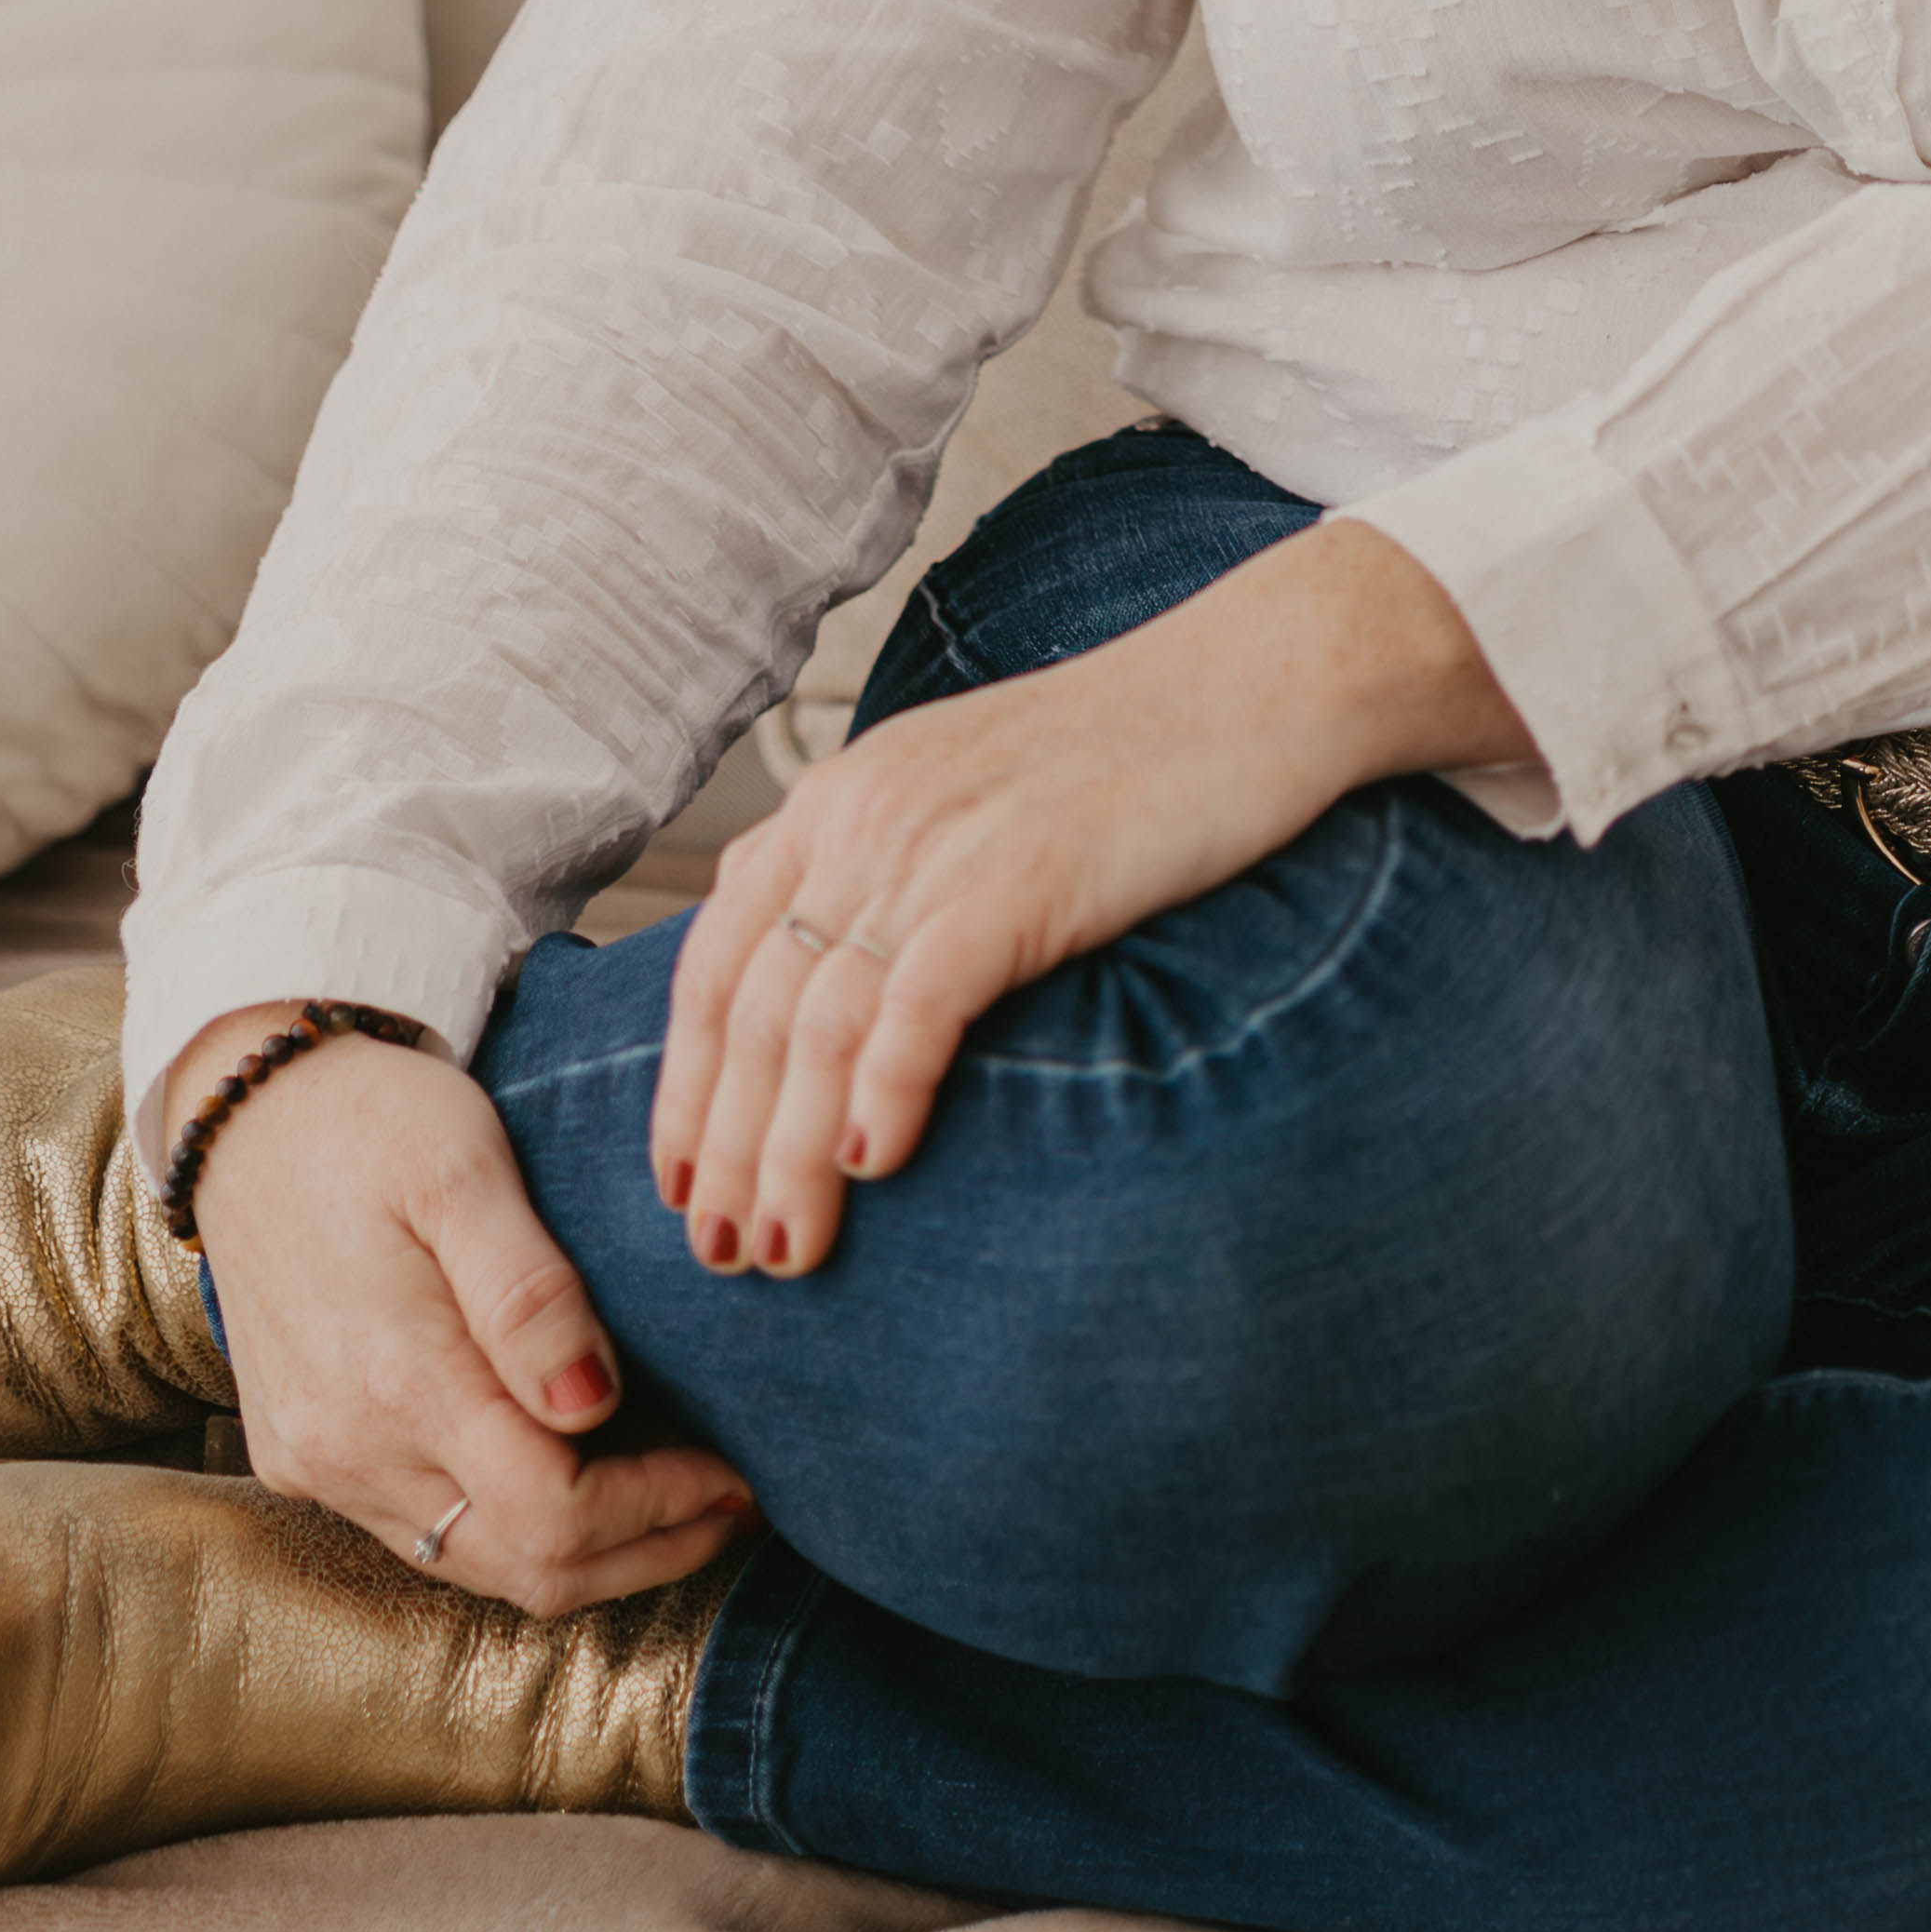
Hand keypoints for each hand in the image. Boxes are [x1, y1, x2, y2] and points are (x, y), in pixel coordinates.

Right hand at [165, 1015, 754, 1610]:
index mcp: (398, 1378)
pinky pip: (423, 1534)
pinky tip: (567, 1472)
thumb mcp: (463, 1166)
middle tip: (729, 1501)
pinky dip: (510, 1527)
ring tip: (672, 1498)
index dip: (658, 1511)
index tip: (732, 1470)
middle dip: (644, 1550)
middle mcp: (349, 1448)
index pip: (554, 1515)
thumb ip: (529, 1294)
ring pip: (474, 1565)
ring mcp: (319, 1464)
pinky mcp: (300, 1458)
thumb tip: (596, 1405)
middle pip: (525, 1569)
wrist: (247, 1109)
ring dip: (585, 1552)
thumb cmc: (371, 1119)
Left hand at [650, 518, 1525, 1286]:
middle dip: (724, 1145)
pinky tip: (876, 1165)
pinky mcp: (1020, 875)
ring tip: (786, 1247)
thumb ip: (891, 879)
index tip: (675, 1182)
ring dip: (789, 1151)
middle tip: (719, 1252)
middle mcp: (864, 815)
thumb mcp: (968, 801)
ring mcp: (938, 843)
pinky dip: (884, 1089)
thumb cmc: (1127, 758)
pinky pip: (919, 999)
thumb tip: (841, 1005)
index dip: (685, 1082)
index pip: (716, 960)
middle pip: (756, 1009)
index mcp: (840, 798)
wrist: (1254, 679)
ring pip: (820, 1022)